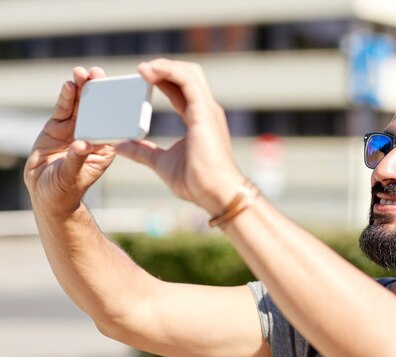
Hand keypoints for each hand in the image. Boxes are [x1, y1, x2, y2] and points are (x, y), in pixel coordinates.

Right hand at [24, 67, 115, 216]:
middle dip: (97, 90)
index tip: (117, 91)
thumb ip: (77, 160)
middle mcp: (92, 135)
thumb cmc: (65, 189)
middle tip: (97, 73)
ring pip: (80, 105)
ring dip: (81, 89)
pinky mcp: (58, 127)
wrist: (46, 193)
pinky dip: (66, 97)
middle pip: (97, 109)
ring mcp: (75, 129)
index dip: (114, 107)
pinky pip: (63, 109)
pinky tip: (69, 85)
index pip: (112, 123)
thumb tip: (81, 145)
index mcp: (104, 147)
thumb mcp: (72, 176)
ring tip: (81, 73)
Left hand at [115, 59, 244, 213]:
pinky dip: (169, 71)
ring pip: (189, 72)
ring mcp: (207, 109)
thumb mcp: (162, 163)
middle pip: (188, 75)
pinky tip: (149, 72)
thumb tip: (120, 146)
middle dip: (165, 68)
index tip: (141, 77)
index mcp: (198, 119)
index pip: (181, 89)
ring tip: (142, 68)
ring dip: (164, 66)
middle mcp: (205, 110)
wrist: (216, 193)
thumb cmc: (197, 182)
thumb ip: (143, 152)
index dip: (163, 79)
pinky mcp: (204, 112)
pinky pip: (187, 80)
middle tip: (140, 70)